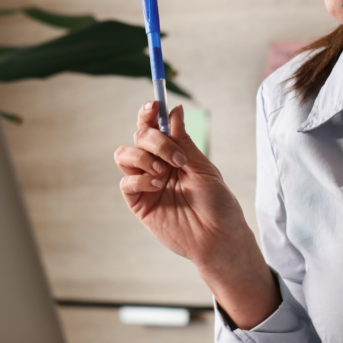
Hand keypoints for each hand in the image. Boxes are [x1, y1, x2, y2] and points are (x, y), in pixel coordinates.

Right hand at [115, 101, 278, 327]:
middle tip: (175, 155)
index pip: (155, 126)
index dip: (150, 113)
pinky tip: (157, 186)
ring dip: (144, 157)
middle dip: (153, 139)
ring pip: (124, 154)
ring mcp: (146, 182)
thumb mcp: (202, 167)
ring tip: (164, 173)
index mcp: (174, 153)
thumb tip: (174, 109)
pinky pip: (126, 182)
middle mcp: (157, 164)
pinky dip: (139, 178)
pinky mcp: (139, 202)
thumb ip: (183, 141)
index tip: (154, 105)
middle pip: (139, 136)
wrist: (218, 237)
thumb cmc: (217, 203)